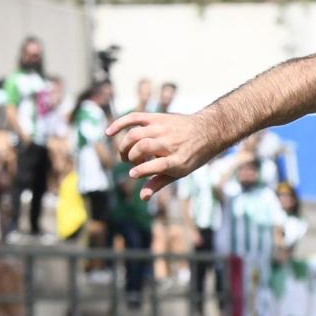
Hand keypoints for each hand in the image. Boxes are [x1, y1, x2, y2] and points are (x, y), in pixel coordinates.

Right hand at [107, 110, 222, 199]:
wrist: (207, 131)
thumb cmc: (191, 156)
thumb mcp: (179, 172)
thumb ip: (159, 183)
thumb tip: (142, 197)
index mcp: (178, 159)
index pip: (158, 165)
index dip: (142, 170)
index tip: (132, 174)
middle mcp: (170, 142)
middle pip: (143, 147)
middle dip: (132, 158)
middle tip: (132, 164)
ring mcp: (162, 128)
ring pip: (135, 134)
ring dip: (125, 146)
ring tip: (126, 156)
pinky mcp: (156, 117)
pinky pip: (134, 117)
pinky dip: (119, 123)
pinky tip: (108, 133)